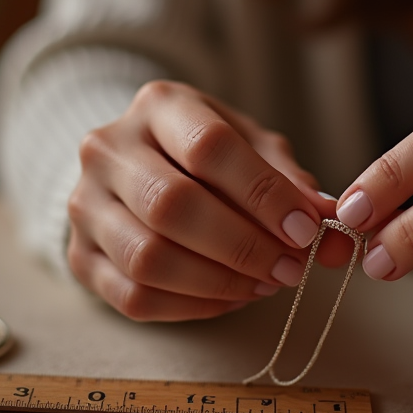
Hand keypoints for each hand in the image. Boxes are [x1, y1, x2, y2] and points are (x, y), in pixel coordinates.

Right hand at [67, 80, 339, 320]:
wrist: (139, 168)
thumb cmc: (209, 156)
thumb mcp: (254, 150)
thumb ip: (293, 186)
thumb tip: (334, 234)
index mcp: (159, 105)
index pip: (209, 146)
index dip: (262, 194)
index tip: (305, 230)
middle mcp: (108, 148)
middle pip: (171, 205)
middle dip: (242, 246)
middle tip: (290, 268)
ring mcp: (85, 204)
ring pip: (148, 257)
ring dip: (218, 282)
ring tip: (263, 284)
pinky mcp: (79, 256)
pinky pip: (133, 297)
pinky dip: (192, 306)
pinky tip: (229, 298)